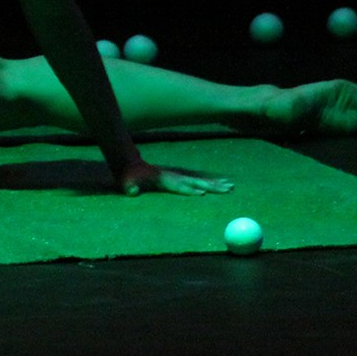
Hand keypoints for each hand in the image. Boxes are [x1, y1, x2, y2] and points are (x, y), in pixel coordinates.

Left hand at [117, 159, 233, 196]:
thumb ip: (129, 187)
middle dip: (211, 186)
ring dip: (215, 183)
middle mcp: (174, 177)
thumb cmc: (129, 175)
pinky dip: (209, 182)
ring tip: (230, 186)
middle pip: (195, 182)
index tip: (202, 193)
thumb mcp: (126, 182)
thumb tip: (131, 191)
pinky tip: (219, 184)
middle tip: (227, 189)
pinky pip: (197, 180)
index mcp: (164, 180)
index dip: (190, 190)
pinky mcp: (179, 177)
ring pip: (200, 180)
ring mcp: (178, 175)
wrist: (130, 161)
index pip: (180, 186)